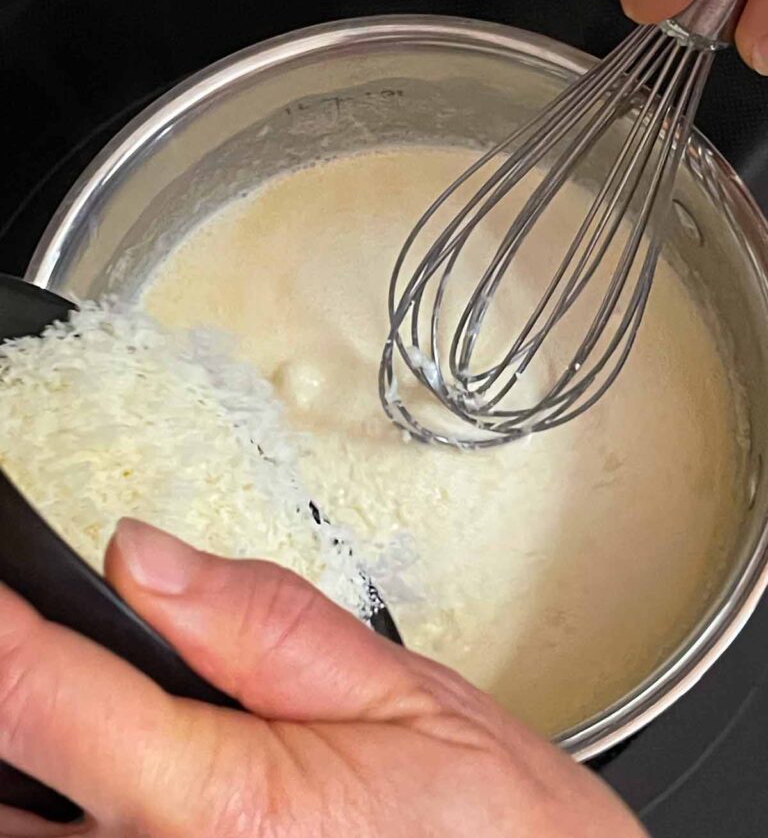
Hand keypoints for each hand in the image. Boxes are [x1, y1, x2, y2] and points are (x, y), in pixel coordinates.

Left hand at [0, 519, 645, 836]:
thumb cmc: (488, 826)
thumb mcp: (392, 690)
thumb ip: (259, 621)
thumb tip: (142, 559)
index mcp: (220, 807)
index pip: (42, 695)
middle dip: (7, 707)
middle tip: (33, 640)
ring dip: (23, 779)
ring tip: (69, 710)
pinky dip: (57, 817)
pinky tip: (91, 783)